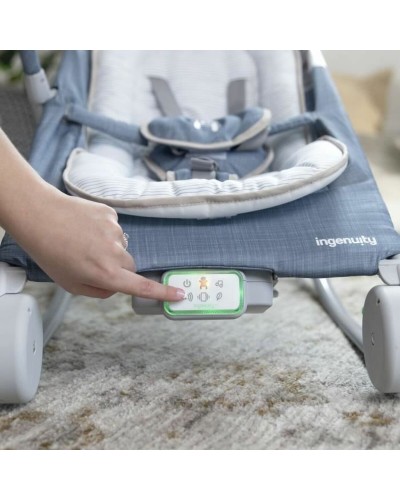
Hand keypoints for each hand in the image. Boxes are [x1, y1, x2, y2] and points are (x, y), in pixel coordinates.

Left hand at [11, 187, 184, 299]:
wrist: (39, 215)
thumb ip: (99, 290)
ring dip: (108, 246)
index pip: (141, 286)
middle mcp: (115, 252)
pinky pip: (114, 227)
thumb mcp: (72, 284)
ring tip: (82, 241)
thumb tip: (116, 286)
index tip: (179, 294)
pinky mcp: (111, 214)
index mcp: (106, 273)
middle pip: (130, 264)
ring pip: (121, 245)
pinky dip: (103, 230)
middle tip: (92, 261)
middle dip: (117, 266)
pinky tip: (84, 227)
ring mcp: (115, 230)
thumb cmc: (51, 252)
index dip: (162, 292)